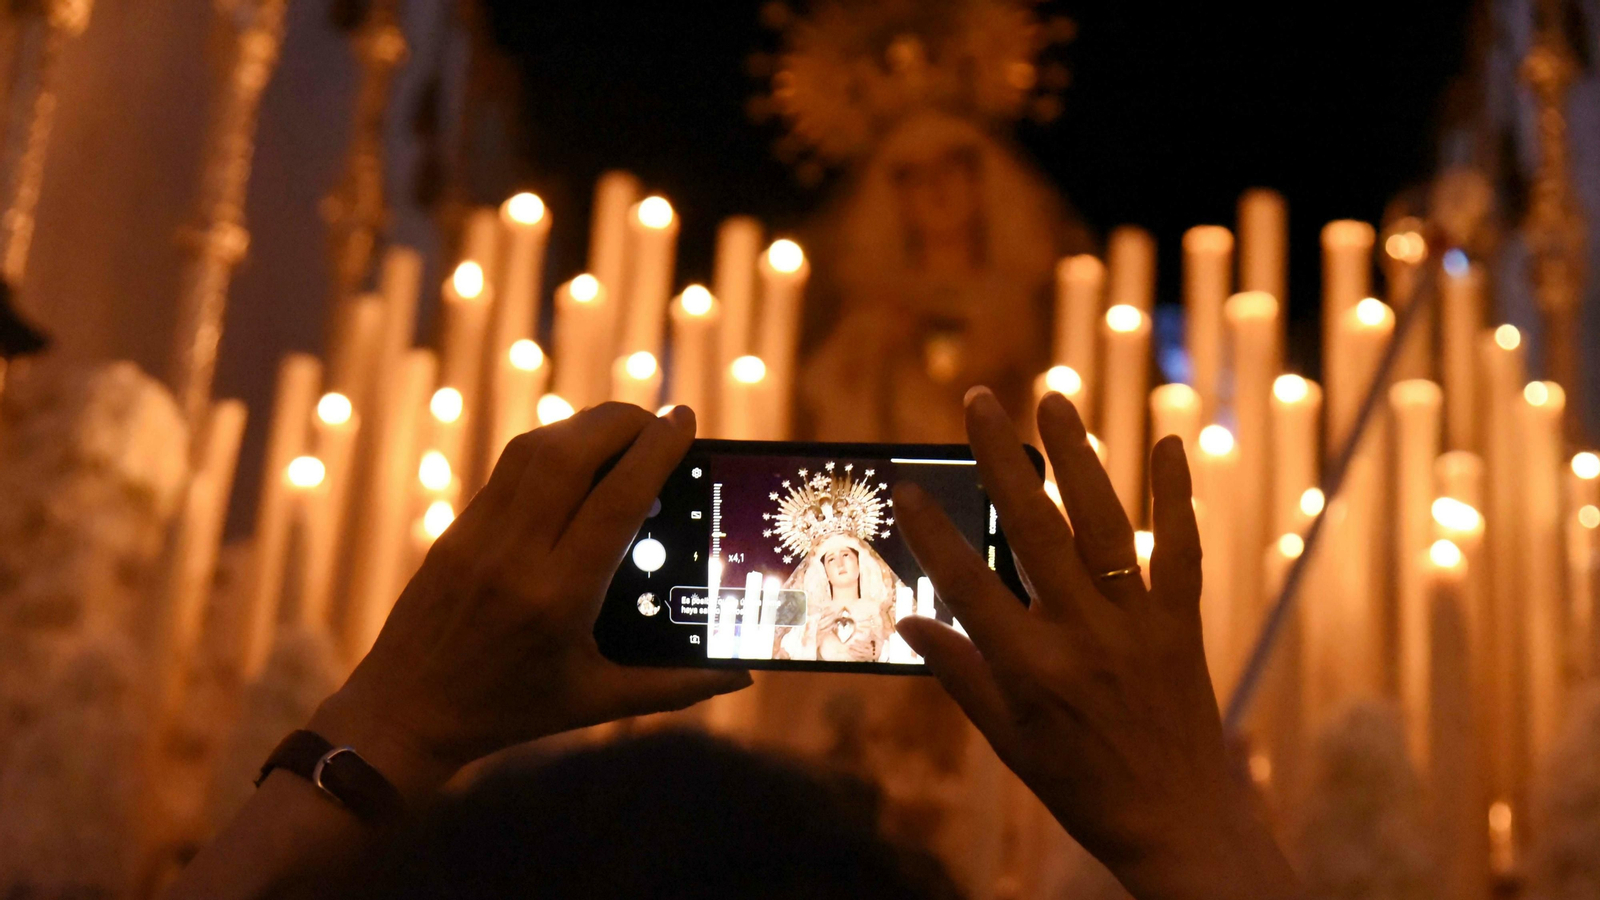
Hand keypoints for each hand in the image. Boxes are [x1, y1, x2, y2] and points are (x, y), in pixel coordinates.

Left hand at [311, 404, 749, 797]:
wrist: (405, 714)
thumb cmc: (509, 712)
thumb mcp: (597, 704)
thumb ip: (675, 687)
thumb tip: (741, 676)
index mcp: (558, 599)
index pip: (616, 500)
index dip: (655, 451)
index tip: (684, 419)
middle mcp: (516, 557)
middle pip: (571, 452)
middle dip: (621, 421)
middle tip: (658, 420)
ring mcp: (478, 536)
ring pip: (534, 449)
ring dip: (584, 426)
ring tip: (624, 431)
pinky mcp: (456, 530)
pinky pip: (508, 468)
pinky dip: (550, 448)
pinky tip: (577, 456)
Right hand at [893, 389, 1297, 899]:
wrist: (1178, 823)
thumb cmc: (1081, 785)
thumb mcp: (1006, 740)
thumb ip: (959, 674)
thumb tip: (908, 622)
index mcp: (1031, 668)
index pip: (969, 584)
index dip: (934, 532)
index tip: (907, 487)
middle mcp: (1084, 635)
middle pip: (1035, 531)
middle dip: (1000, 460)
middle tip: (979, 401)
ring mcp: (1138, 624)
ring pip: (1105, 525)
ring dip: (1078, 457)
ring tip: (1053, 401)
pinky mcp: (1182, 623)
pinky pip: (1182, 549)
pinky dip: (1176, 496)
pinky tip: (1168, 443)